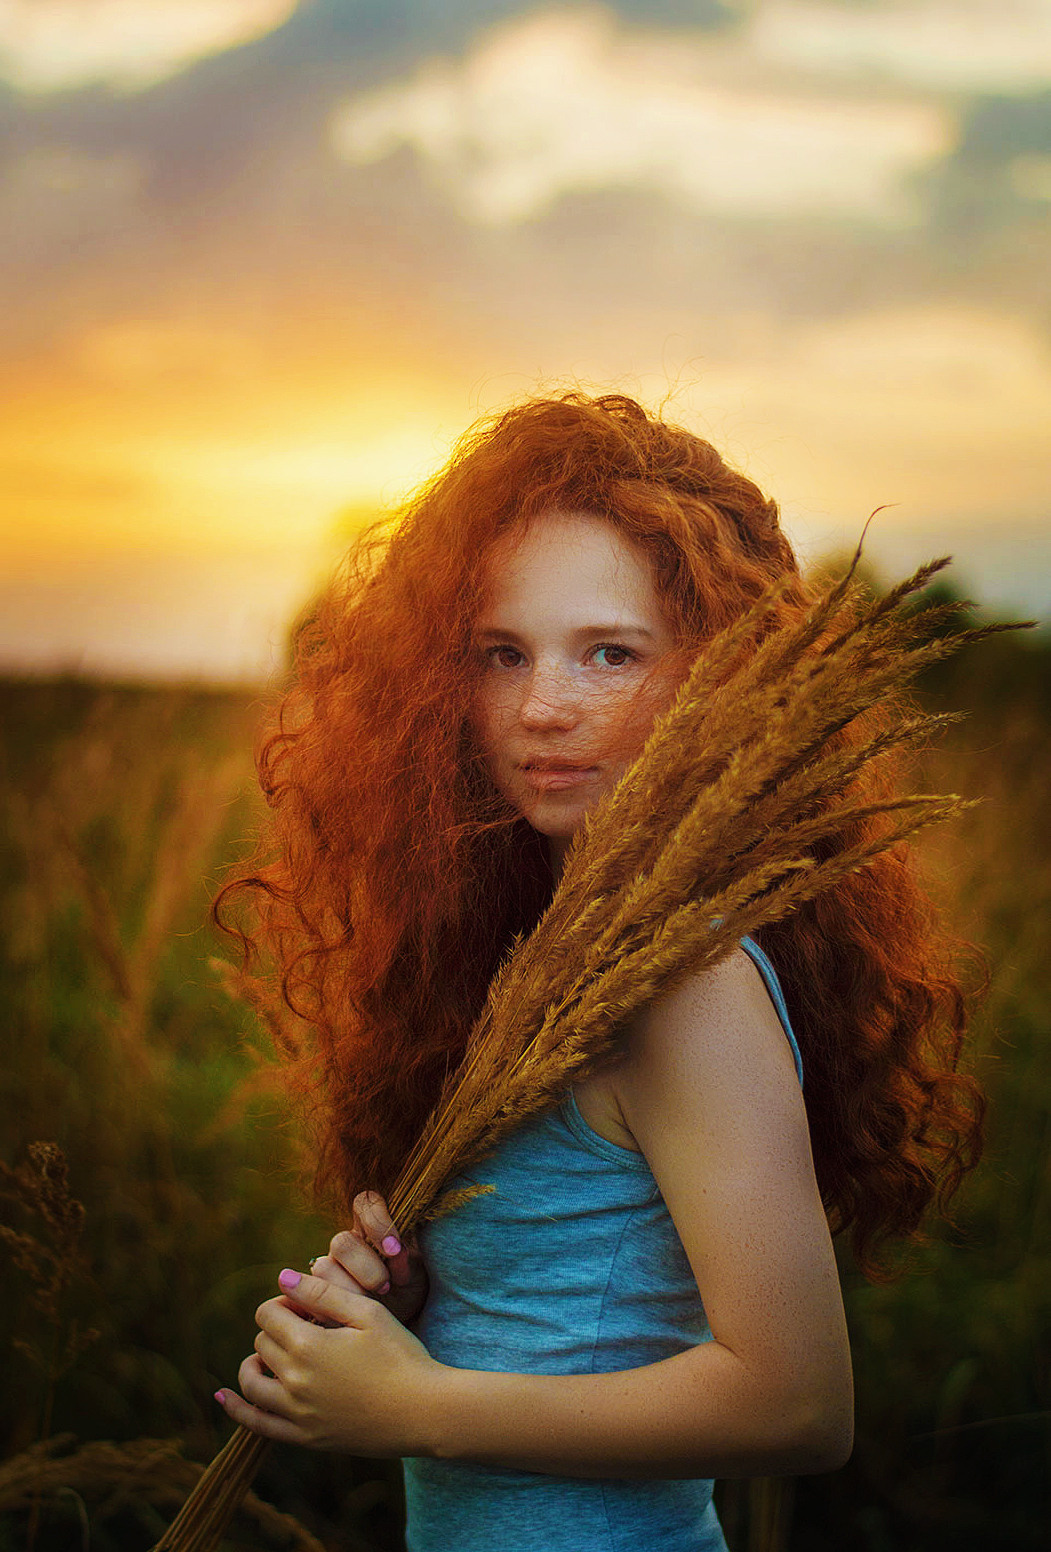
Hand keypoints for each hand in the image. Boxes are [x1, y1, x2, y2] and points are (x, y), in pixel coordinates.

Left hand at [216, 1269, 441, 1453]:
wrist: (424, 1411)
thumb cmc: (401, 1355)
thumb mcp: (367, 1313)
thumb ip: (322, 1293)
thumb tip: (283, 1278)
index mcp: (309, 1346)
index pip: (269, 1313)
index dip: (286, 1302)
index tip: (310, 1305)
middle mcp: (294, 1382)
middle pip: (262, 1343)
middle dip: (278, 1327)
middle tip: (310, 1326)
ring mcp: (297, 1414)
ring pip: (252, 1382)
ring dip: (255, 1362)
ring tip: (276, 1354)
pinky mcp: (304, 1438)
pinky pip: (257, 1425)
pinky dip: (237, 1408)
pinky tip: (223, 1395)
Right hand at [310, 1190, 428, 1327]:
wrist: (396, 1323)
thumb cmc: (408, 1291)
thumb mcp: (417, 1276)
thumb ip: (407, 1261)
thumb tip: (397, 1251)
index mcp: (371, 1228)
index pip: (365, 1203)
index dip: (376, 1221)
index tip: (393, 1249)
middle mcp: (346, 1245)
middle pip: (341, 1242)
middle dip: (366, 1268)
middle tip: (385, 1286)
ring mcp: (328, 1268)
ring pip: (323, 1268)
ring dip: (349, 1290)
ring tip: (370, 1305)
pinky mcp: (316, 1295)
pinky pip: (310, 1298)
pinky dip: (331, 1310)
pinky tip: (350, 1318)